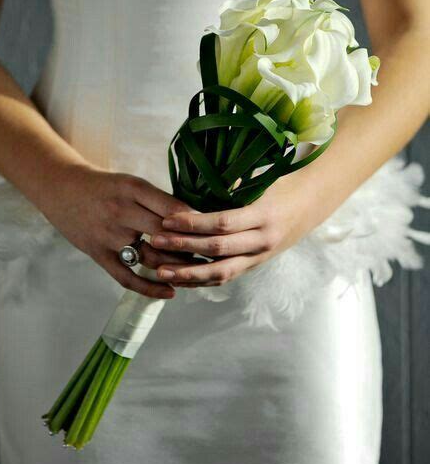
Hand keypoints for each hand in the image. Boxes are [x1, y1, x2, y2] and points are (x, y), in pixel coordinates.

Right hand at [38, 164, 199, 298]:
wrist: (62, 188)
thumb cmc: (105, 186)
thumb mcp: (132, 183)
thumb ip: (160, 200)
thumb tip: (196, 218)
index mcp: (134, 189)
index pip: (175, 209)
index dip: (198, 223)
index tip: (217, 231)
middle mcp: (122, 211)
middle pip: (167, 236)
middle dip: (193, 247)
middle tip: (214, 255)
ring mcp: (109, 235)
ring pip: (152, 258)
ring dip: (177, 268)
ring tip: (198, 272)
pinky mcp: (99, 254)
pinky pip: (127, 277)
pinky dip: (150, 287)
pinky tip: (170, 292)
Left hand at [148, 169, 319, 286]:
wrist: (309, 205)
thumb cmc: (279, 186)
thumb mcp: (259, 182)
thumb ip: (230, 186)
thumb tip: (194, 182)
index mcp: (263, 215)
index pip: (223, 223)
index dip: (193, 223)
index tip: (167, 219)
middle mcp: (262, 240)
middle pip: (217, 249)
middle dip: (183, 247)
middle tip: (154, 241)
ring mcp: (258, 257)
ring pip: (220, 273)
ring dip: (188, 274)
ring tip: (160, 271)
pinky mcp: (253, 266)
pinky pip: (224, 277)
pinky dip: (200, 280)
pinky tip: (179, 279)